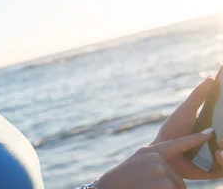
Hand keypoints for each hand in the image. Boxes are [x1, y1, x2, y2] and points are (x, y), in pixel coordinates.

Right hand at [96, 130, 213, 187]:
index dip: (194, 140)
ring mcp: (161, 169)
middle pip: (177, 178)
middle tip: (145, 187)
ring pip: (176, 187)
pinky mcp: (165, 182)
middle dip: (168, 187)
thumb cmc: (122, 183)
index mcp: (149, 151)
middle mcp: (156, 157)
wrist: (108, 188)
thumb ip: (154, 164)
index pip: (177, 144)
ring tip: (144, 188)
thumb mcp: (137, 167)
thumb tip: (172, 178)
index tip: (209, 133)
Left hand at [152, 77, 222, 179]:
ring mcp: (221, 157)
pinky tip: (217, 154)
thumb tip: (212, 78)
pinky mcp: (216, 171)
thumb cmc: (173, 130)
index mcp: (218, 128)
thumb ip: (199, 96)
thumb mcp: (186, 111)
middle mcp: (222, 142)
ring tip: (221, 142)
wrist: (161, 153)